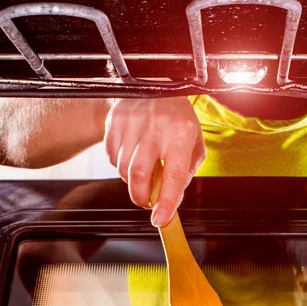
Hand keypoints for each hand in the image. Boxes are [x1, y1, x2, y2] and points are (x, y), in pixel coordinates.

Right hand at [104, 97, 205, 226]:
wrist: (153, 86)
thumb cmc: (178, 120)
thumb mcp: (194, 143)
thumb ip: (186, 173)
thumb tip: (171, 200)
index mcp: (181, 133)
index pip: (174, 175)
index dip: (167, 202)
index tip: (160, 220)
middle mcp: (156, 127)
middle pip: (140, 175)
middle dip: (141, 197)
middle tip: (147, 201)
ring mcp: (132, 123)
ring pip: (124, 169)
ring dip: (132, 181)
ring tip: (144, 170)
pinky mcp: (114, 122)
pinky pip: (112, 158)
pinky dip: (120, 166)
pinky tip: (132, 154)